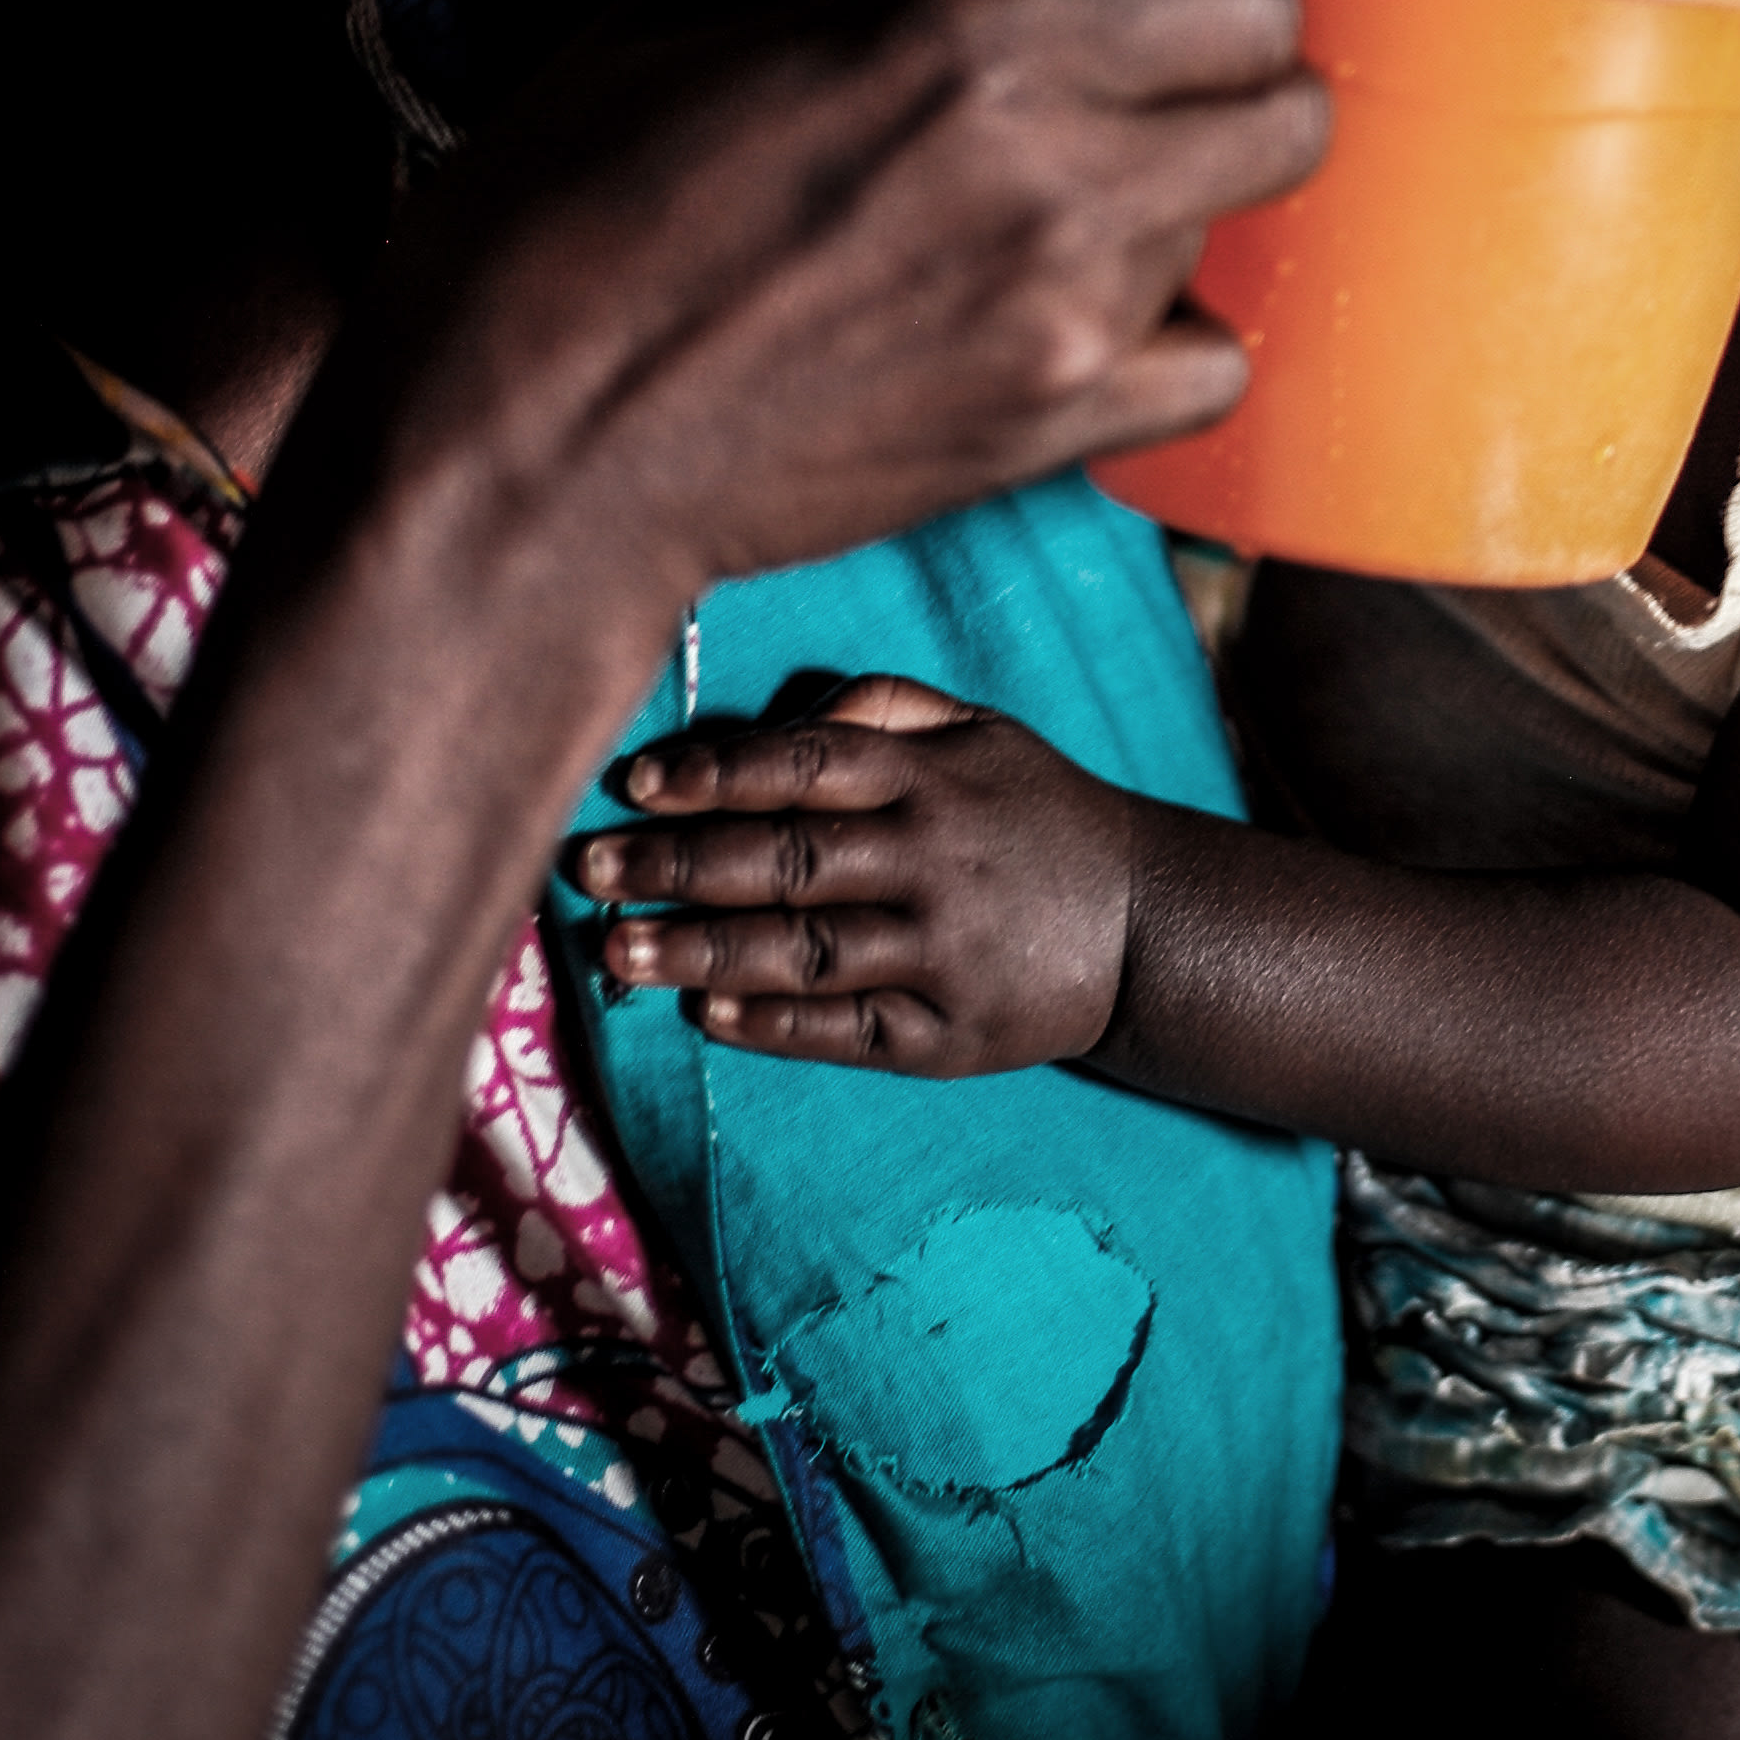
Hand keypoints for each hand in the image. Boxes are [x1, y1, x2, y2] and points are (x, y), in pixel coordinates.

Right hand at [340, 0, 1319, 622]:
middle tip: (1126, 84)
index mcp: (976, 36)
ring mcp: (1069, 316)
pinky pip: (1212, 369)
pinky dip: (1167, 337)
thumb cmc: (575, 209)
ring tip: (1035, 204)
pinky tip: (1066, 313)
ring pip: (1237, 229)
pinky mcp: (1053, 431)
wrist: (526, 448)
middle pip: (1291, 108)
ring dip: (1172, 203)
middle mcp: (1057, 173)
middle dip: (1225, 81)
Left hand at [567, 675, 1148, 1073]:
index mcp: (931, 779)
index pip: (803, 766)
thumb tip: (787, 715)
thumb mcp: (985, 733)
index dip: (713, 772)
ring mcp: (940, 951)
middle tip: (588, 868)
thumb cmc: (1040, 816)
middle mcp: (932, 859)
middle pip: (784, 858)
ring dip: (699, 949)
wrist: (1151, 924)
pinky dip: (771, 1023)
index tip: (635, 783)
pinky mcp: (947, 1032)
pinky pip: (844, 1028)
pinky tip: (704, 1013)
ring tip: (618, 947)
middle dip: (676, 862)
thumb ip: (888, 707)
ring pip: (801, 949)